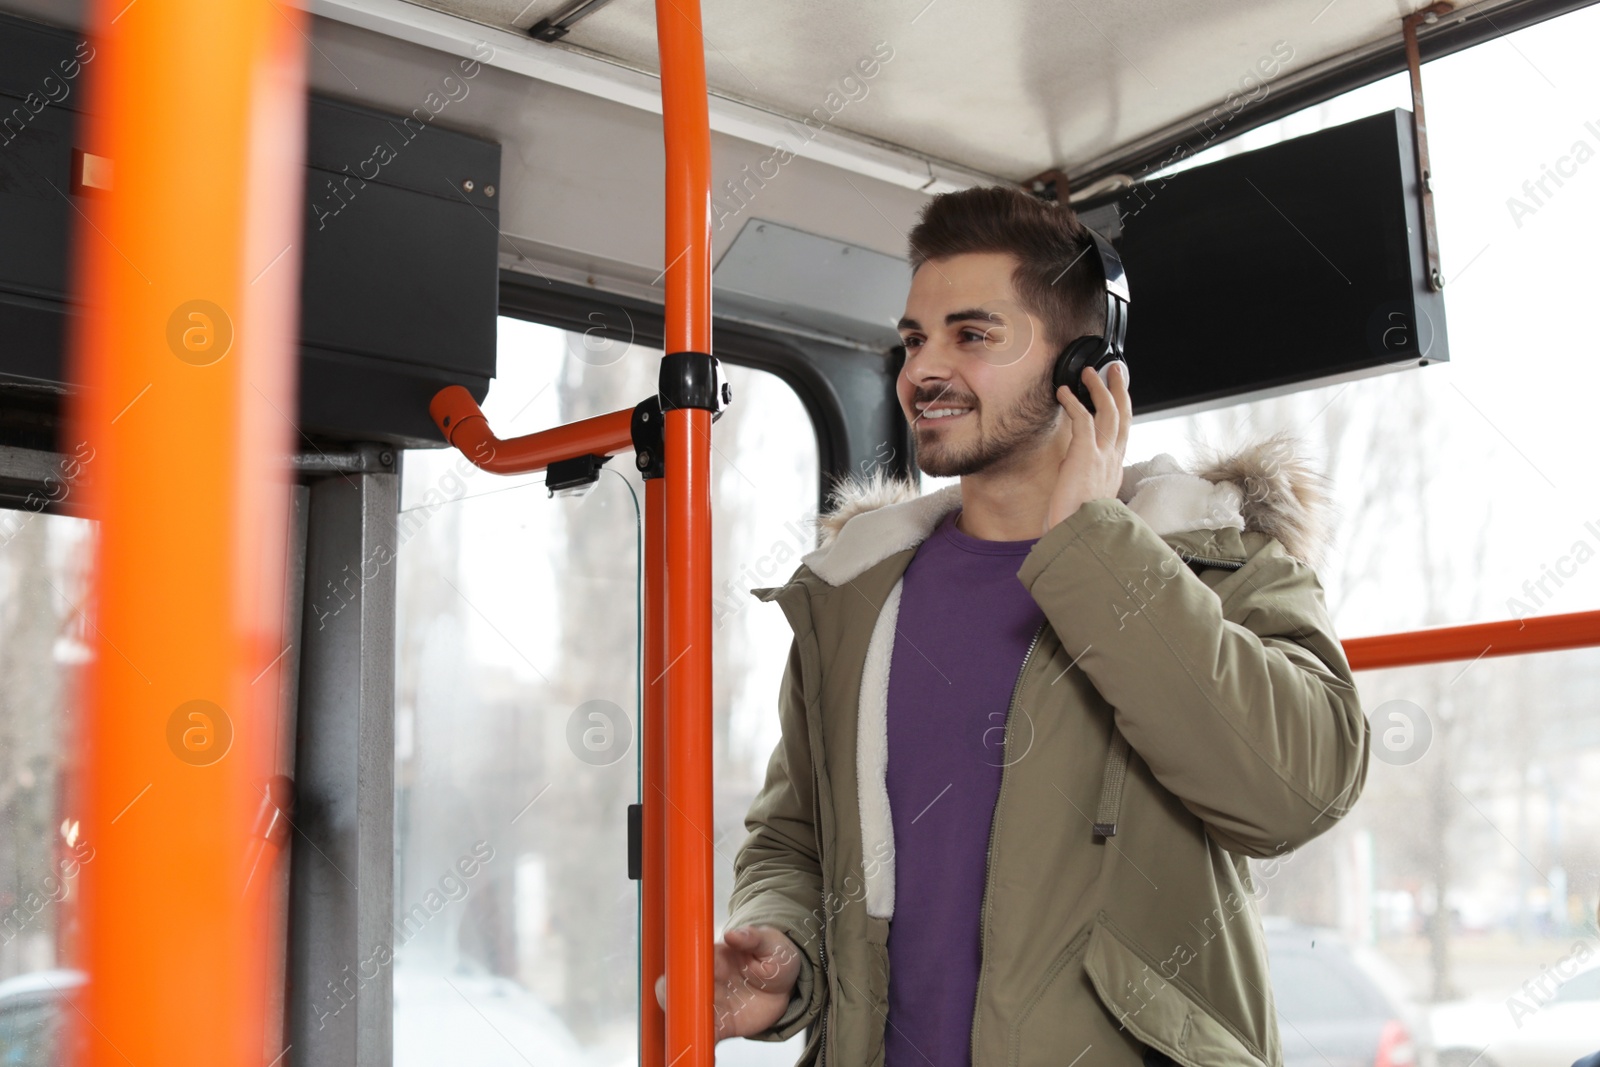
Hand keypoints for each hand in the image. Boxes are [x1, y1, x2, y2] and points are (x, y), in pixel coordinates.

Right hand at [653, 924, 803, 1040]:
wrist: (785, 982)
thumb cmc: (773, 953)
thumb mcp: (769, 942)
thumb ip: (752, 938)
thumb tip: (733, 934)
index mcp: (713, 958)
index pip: (685, 963)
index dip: (676, 973)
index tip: (675, 981)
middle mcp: (706, 981)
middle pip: (674, 991)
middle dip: (669, 1000)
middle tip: (678, 1009)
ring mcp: (712, 1004)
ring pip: (686, 1016)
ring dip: (683, 1025)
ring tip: (690, 1034)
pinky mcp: (721, 1025)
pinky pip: (706, 1035)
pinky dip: (701, 1043)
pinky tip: (702, 1052)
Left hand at [1045, 361, 1130, 533]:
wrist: (1078, 535)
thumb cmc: (1077, 521)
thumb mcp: (1084, 494)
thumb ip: (1082, 475)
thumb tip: (1069, 464)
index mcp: (1114, 469)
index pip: (1122, 432)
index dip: (1122, 410)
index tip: (1117, 396)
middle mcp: (1113, 459)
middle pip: (1124, 415)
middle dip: (1120, 389)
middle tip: (1116, 371)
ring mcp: (1102, 455)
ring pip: (1109, 410)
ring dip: (1099, 387)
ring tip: (1090, 372)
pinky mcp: (1086, 454)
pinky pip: (1083, 418)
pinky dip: (1073, 402)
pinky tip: (1064, 392)